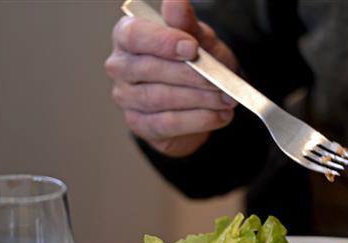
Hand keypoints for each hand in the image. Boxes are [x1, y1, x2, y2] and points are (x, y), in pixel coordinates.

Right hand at [105, 0, 238, 156]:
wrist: (202, 99)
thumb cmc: (194, 61)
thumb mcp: (197, 39)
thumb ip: (186, 23)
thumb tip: (176, 1)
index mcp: (128, 36)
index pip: (134, 36)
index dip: (163, 42)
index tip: (192, 48)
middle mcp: (120, 66)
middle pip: (150, 70)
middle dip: (191, 76)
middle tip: (221, 82)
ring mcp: (126, 98)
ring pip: (160, 98)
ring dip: (199, 99)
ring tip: (226, 99)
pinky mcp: (140, 124)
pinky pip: (168, 123)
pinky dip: (199, 120)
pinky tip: (220, 116)